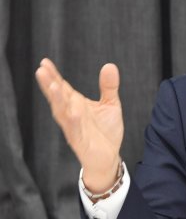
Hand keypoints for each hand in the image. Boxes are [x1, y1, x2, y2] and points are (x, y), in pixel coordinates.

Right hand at [35, 58, 123, 193]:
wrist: (109, 157)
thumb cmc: (105, 130)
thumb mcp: (110, 104)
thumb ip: (108, 86)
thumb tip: (110, 65)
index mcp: (76, 104)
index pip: (62, 87)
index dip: (53, 75)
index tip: (45, 62)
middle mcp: (71, 114)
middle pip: (57, 97)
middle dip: (49, 84)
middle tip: (41, 70)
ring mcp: (74, 128)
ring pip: (62, 113)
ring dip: (57, 100)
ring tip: (52, 86)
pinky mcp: (80, 141)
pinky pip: (75, 130)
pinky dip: (73, 121)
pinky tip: (73, 112)